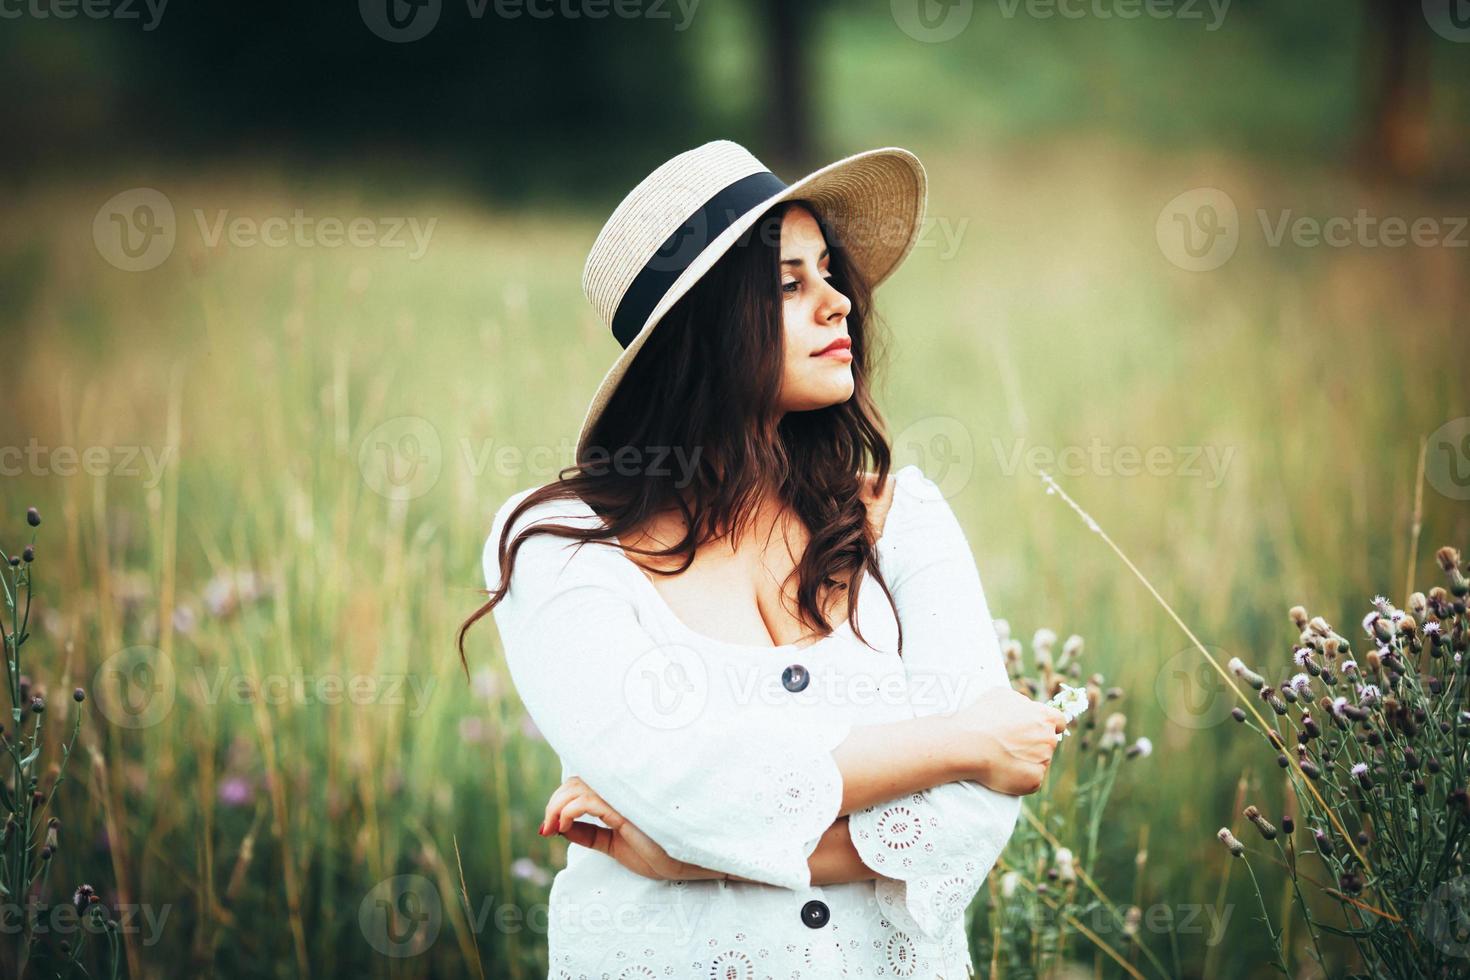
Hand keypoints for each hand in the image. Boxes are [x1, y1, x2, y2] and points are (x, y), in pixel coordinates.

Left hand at [540, 776, 724, 881]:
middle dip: (554, 804)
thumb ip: (590, 834)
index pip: (581, 783)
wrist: (687, 864)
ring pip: (577, 788)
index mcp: (619, 794)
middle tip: (547, 828)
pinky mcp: (626, 809)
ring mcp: (624, 797)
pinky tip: (564, 826)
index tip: (548, 827)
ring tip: (553, 828)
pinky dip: (569, 811)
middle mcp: (621, 789)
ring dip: (557, 807)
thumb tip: (559, 827)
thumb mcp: (614, 845)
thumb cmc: (657, 852)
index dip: (559, 801)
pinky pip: (588, 801)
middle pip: (575, 781)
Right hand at [951, 685, 1067, 794]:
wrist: (968, 744)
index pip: (1059, 721)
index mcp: (1044, 717)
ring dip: (1026, 760)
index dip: (1049, 726)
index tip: (1038, 729)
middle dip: (1034, 743)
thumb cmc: (981, 718)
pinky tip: (1002, 771)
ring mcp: (1043, 760)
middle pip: (1047, 742)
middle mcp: (1048, 738)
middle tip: (1011, 745)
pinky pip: (1030, 779)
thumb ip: (1021, 703)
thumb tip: (1026, 708)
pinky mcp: (1034, 780)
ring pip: (1038, 761)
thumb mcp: (1002, 695)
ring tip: (1001, 758)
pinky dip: (1020, 777)